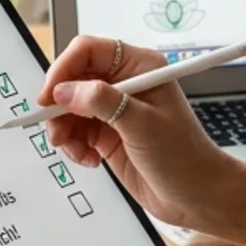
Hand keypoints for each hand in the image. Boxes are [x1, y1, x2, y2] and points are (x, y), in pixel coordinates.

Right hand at [40, 35, 236, 229]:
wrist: (195, 194)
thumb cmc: (183, 155)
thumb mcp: (142, 124)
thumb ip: (102, 102)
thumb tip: (65, 90)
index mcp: (139, 66)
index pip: (89, 51)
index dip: (64, 69)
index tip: (50, 96)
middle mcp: (125, 82)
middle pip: (74, 79)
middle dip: (60, 105)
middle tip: (57, 129)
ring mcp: (115, 108)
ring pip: (70, 107)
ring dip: (65, 128)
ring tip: (75, 150)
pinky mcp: (108, 133)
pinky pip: (76, 130)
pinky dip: (74, 145)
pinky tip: (89, 159)